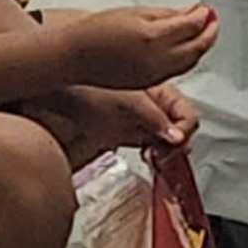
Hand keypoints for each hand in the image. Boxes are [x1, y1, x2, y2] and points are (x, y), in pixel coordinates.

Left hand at [34, 77, 199, 163]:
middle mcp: (155, 106)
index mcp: (161, 91)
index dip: (184, 130)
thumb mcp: (129, 102)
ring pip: (167, 141)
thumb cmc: (90, 90)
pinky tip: (149, 157)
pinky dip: (155, 155)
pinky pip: (152, 147)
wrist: (61, 99)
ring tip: (158, 157)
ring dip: (167, 152)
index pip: (186, 115)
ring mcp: (142, 121)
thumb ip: (154, 118)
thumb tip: (176, 136)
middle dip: (177, 143)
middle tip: (167, 154)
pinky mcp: (130, 134)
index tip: (174, 142)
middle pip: (180, 129)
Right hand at [55, 2, 218, 93]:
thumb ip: (168, 14)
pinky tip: (186, 48)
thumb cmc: (97, 31)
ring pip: (191, 61)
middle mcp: (158, 59)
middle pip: (198, 46)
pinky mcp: (150, 82)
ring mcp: (155, 74)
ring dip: (201, 46)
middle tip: (211, 19)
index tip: (206, 9)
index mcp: (154, 36)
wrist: (74, 55)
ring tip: (203, 31)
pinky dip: (188, 58)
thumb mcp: (136, 13)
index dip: (204, 15)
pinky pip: (178, 71)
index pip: (193, 25)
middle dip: (209, 32)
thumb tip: (192, 12)